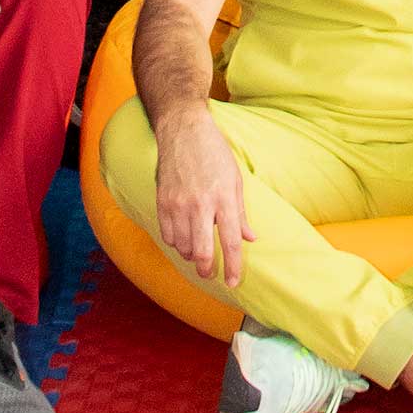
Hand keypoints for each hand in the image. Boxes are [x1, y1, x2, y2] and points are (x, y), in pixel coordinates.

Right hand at [152, 100, 250, 287]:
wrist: (184, 130)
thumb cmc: (214, 153)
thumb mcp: (235, 180)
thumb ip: (240, 213)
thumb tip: (250, 238)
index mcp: (224, 198)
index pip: (230, 242)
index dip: (232, 266)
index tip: (232, 282)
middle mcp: (200, 204)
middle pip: (202, 252)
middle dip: (207, 270)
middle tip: (211, 274)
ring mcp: (178, 204)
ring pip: (183, 247)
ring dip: (191, 255)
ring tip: (198, 251)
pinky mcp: (162, 202)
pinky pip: (168, 236)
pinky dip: (176, 243)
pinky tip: (183, 238)